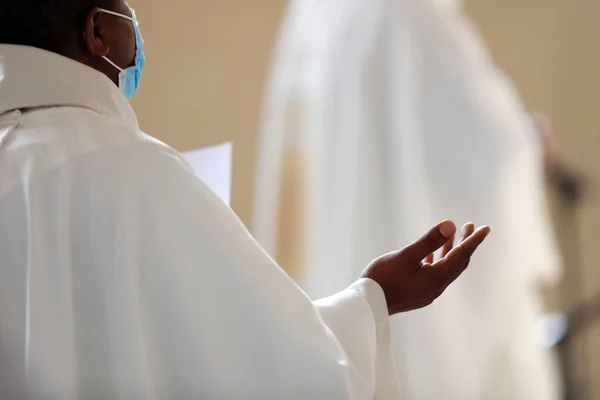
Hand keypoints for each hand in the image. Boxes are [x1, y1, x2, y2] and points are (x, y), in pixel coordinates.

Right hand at [361, 221, 490, 314]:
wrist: (366, 307)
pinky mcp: (416, 293)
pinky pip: (434, 274)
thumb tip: (451, 225)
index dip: (473, 240)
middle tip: (470, 227)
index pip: (461, 256)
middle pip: (457, 263)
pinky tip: (430, 255)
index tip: (486, 228)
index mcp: (436, 278)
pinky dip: (437, 261)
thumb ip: (429, 241)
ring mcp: (426, 292)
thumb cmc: (383, 279)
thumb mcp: (406, 256)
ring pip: (445, 269)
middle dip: (465, 245)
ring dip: (450, 252)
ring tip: (453, 237)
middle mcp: (436, 287)